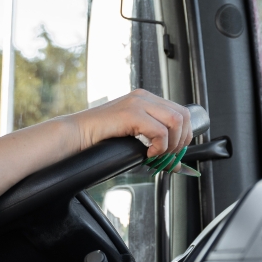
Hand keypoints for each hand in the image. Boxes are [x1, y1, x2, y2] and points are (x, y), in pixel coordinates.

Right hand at [65, 89, 192, 159]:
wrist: (76, 134)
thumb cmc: (101, 137)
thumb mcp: (134, 138)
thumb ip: (154, 143)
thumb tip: (175, 164)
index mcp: (145, 99)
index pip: (181, 112)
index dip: (184, 135)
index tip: (175, 152)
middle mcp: (144, 97)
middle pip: (182, 115)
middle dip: (181, 140)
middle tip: (168, 156)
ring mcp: (138, 103)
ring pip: (175, 121)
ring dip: (171, 144)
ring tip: (157, 155)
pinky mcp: (131, 113)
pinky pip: (159, 131)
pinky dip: (159, 147)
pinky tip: (147, 153)